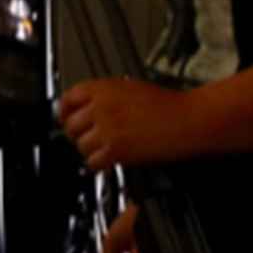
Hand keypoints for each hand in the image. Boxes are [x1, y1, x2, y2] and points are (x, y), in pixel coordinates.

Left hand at [56, 76, 195, 171]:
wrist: (188, 119)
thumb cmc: (167, 105)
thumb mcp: (130, 87)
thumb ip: (104, 96)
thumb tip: (85, 107)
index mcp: (103, 88)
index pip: (67, 99)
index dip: (64, 112)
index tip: (66, 119)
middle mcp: (101, 106)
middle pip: (70, 125)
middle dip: (77, 134)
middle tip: (89, 138)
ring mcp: (107, 128)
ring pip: (81, 145)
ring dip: (90, 150)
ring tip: (105, 149)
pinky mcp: (116, 149)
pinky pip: (93, 162)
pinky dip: (99, 165)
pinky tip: (110, 160)